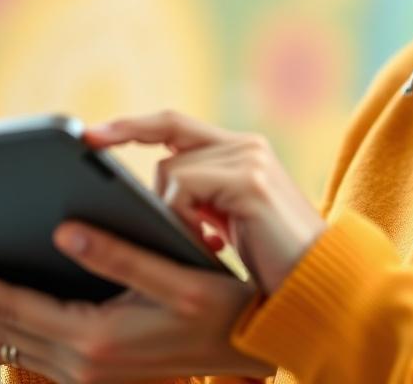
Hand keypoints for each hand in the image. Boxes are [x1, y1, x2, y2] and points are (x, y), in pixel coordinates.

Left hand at [0, 222, 275, 382]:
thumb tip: (66, 230)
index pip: (4, 303)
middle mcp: (80, 360)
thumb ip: (117, 256)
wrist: (251, 350)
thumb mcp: (177, 277)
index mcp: (93, 337)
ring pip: (2, 341)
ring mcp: (83, 371)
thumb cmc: (219, 308)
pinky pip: (22, 351)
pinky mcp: (91, 369)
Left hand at [86, 111, 326, 295]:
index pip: (177, 124)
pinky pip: (184, 189)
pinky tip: (210, 241)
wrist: (320, 288)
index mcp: (241, 152)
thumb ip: (200, 198)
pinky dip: (182, 217)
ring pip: (171, 169)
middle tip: (96, 156)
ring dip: (171, 210)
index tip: (91, 134)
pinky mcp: (249, 180)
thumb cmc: (272, 265)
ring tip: (204, 240)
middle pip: (168, 131)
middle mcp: (246, 146)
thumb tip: (153, 194)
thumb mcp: (228, 222)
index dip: (134, 124)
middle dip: (128, 141)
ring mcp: (249, 159)